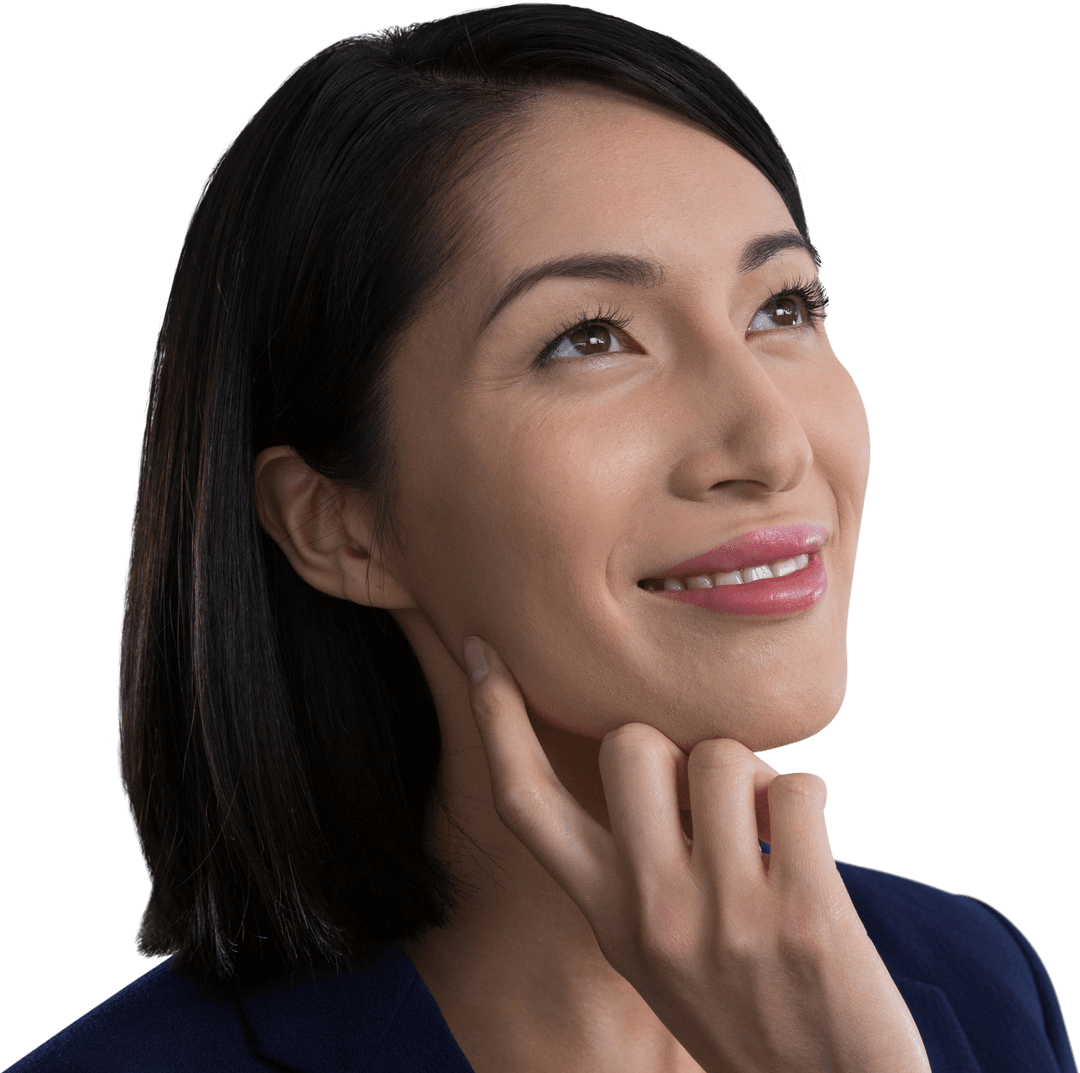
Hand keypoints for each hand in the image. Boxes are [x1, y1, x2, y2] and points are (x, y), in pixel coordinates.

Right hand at [462, 635, 930, 1072]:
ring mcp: (725, 916)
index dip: (496, 719)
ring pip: (720, 754)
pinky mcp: (804, 915)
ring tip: (770, 829)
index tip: (484, 654)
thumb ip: (633, 864)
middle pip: (630, 744)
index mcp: (606, 914)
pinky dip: (810, 797)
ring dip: (754, 776)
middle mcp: (652, 911)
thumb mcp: (652, 947)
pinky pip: (798, 787)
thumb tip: (650, 755)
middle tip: (709, 799)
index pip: (526, 803)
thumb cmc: (742, 1007)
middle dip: (673, 745)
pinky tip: (811, 843)